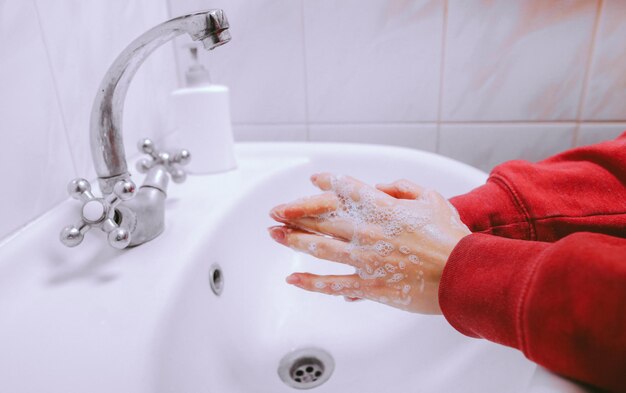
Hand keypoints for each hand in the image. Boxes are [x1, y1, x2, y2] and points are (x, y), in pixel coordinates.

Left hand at [268, 174, 469, 313]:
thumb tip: (380, 187)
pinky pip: (333, 284)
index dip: (327, 182)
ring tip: (273, 234)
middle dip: (294, 212)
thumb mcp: (432, 199)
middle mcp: (367, 231)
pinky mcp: (369, 285)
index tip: (314, 179)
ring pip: (320, 248)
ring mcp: (365, 259)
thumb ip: (403, 188)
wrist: (464, 274)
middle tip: (274, 211)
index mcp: (383, 208)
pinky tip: (292, 279)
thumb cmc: (451, 237)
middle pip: (322, 218)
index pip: (346, 189)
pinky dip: (311, 283)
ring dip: (293, 240)